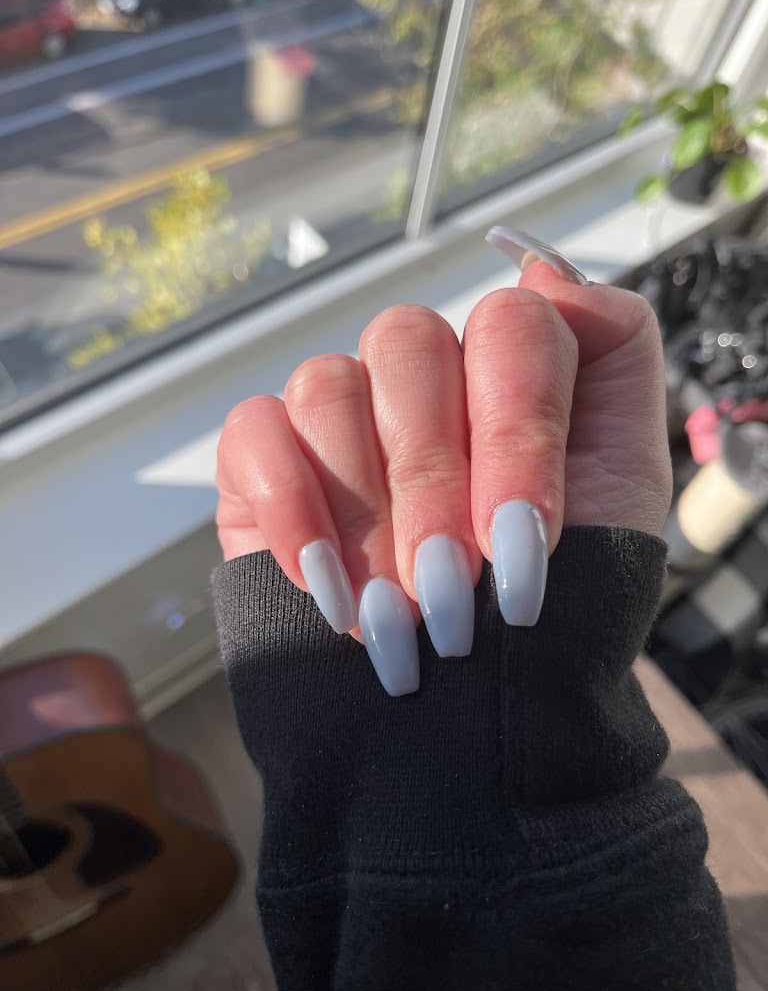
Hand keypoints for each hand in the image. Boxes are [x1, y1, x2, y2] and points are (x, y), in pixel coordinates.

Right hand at [216, 231, 671, 694]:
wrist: (468, 722)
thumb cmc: (554, 610)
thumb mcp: (626, 487)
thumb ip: (613, 359)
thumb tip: (543, 267)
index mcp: (509, 374)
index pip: (511, 325)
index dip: (517, 429)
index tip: (524, 544)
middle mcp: (422, 379)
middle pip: (410, 342)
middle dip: (436, 482)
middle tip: (455, 592)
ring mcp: (341, 415)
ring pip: (330, 383)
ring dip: (367, 508)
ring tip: (396, 612)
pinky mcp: (266, 459)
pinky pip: (255, 431)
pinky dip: (291, 509)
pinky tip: (328, 585)